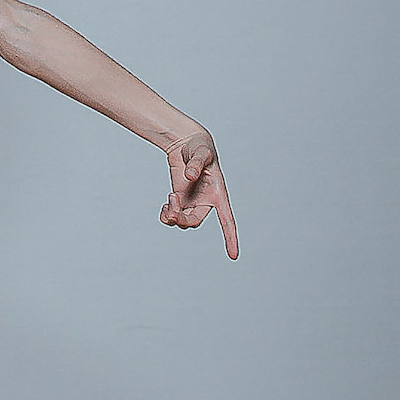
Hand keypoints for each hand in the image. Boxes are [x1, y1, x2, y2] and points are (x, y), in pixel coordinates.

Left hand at [161, 128, 238, 258]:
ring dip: (172, 215)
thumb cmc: (199, 147)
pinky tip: (166, 205)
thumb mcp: (201, 152)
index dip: (230, 238)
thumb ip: (196, 163)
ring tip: (170, 198)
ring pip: (183, 222)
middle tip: (171, 207)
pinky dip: (166, 215)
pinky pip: (172, 216)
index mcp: (218, 194)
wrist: (186, 144)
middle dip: (181, 219)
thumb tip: (189, 176)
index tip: (233, 255)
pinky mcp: (180, 200)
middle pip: (194, 222)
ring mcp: (192, 202)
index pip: (227, 221)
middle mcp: (206, 202)